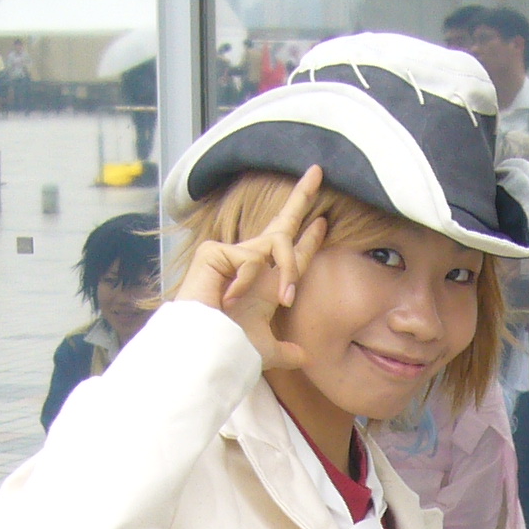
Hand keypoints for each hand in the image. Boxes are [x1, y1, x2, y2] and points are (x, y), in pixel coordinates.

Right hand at [175, 164, 325, 367]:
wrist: (205, 349)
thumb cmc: (230, 347)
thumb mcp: (264, 349)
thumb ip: (284, 351)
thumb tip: (304, 358)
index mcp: (265, 283)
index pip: (291, 253)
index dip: (308, 237)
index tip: (322, 222)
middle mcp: (251, 263)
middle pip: (282, 223)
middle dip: (301, 196)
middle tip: (318, 170)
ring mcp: (231, 255)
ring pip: (277, 247)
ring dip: (288, 273)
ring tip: (283, 299)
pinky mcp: (215, 252)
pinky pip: (252, 260)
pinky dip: (247, 281)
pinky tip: (231, 296)